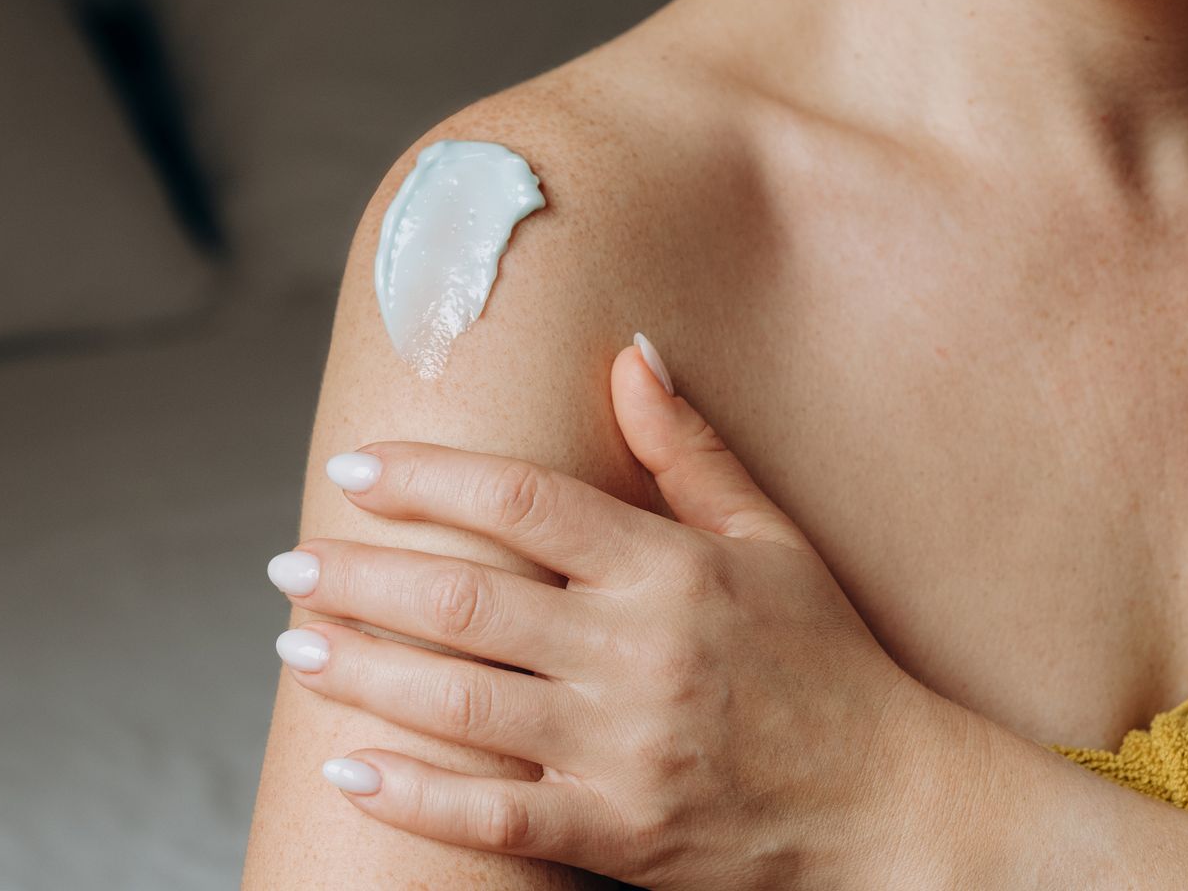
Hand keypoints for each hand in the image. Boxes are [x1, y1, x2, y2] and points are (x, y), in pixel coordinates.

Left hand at [269, 338, 940, 889]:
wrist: (897, 805)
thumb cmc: (830, 664)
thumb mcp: (774, 542)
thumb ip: (692, 451)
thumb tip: (629, 354)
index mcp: (669, 570)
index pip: (521, 503)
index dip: (426, 478)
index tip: (356, 471)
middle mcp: (635, 654)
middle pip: (465, 601)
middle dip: (360, 578)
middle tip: (290, 564)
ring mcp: (622, 750)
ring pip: (459, 702)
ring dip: (362, 670)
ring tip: (294, 648)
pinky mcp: (617, 833)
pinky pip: (493, 818)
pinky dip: (413, 796)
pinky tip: (346, 770)